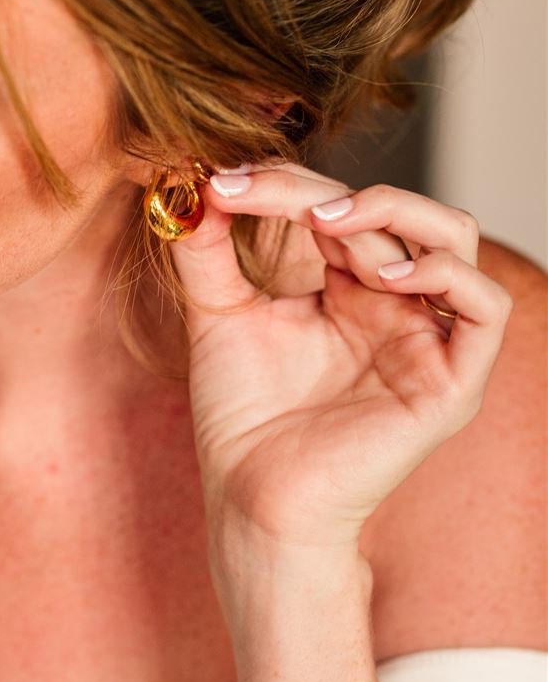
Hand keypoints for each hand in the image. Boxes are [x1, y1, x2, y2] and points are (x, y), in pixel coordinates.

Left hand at [166, 164, 513, 554]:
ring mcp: (427, 343)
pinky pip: (486, 311)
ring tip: (329, 222)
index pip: (340, 206)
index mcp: (348, 288)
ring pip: (456, 239)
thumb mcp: (218, 316)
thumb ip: (210, 250)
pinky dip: (445, 276)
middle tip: (267, 194)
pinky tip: (383, 278)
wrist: (252, 501)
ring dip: (397, 212)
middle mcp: (394, 306)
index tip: (220, 182)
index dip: (287, 183)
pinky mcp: (451, 385)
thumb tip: (195, 180)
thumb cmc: (242, 420)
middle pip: (393, 211)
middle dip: (327, 191)